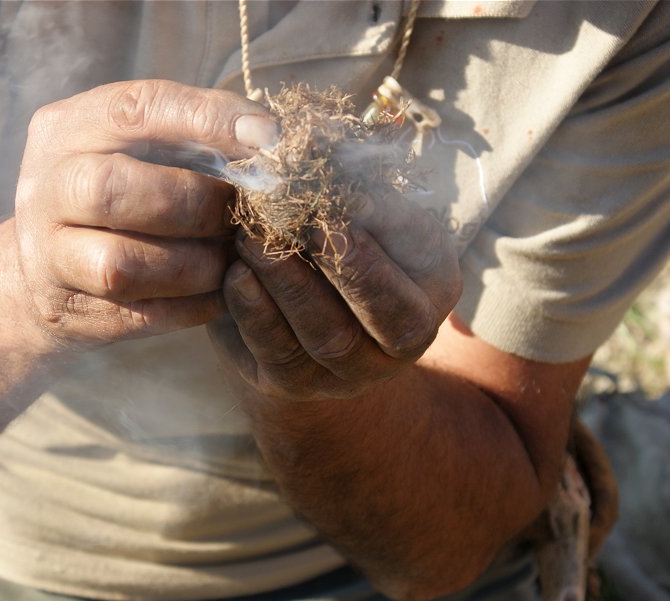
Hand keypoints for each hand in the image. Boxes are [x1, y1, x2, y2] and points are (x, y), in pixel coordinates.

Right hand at [12, 80, 276, 348]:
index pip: (136, 109)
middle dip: (195, 204)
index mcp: (68, 129)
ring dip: (195, 266)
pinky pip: (139, 316)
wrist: (49, 268)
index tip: (268, 136)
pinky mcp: (68, 311)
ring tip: (229, 260)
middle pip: (111, 190)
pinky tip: (220, 293)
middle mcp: (45, 188)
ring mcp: (48, 255)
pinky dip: (192, 306)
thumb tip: (270, 141)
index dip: (208, 120)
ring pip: (120, 266)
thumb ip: (192, 138)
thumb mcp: (138, 148)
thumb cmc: (120, 193)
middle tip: (240, 215)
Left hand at [209, 189, 461, 401]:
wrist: (305, 300)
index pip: (415, 274)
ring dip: (285, 284)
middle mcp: (406, 341)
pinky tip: (236, 276)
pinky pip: (278, 353)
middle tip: (286, 224)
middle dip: (337, 271)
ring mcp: (354, 371)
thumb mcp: (358, 207)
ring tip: (249, 239)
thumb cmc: (340, 235)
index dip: (370, 251)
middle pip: (383, 318)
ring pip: (326, 337)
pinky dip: (255, 313)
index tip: (327, 213)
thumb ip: (345, 182)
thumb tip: (301, 148)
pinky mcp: (299, 384)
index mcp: (433, 288)